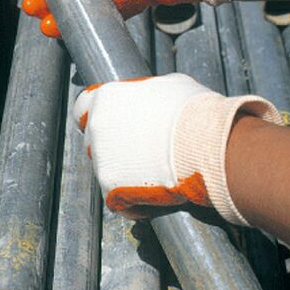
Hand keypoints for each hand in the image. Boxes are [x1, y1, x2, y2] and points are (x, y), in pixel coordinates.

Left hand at [73, 73, 282, 222]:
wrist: (206, 144)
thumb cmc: (193, 112)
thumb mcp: (171, 86)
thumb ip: (149, 93)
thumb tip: (153, 97)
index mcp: (106, 98)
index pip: (83, 107)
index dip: (99, 116)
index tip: (114, 125)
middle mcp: (97, 127)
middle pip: (94, 141)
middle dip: (112, 148)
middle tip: (140, 154)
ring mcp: (101, 159)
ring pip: (106, 171)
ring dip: (125, 175)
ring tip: (155, 176)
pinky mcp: (111, 188)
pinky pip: (119, 200)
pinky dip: (134, 203)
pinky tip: (156, 200)